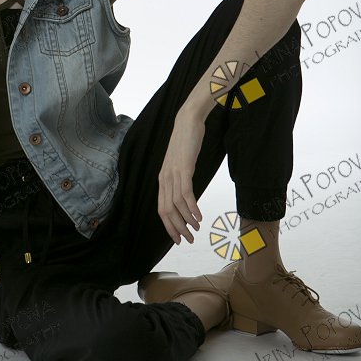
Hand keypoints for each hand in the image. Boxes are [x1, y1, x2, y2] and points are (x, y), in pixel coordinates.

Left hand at [157, 111, 204, 245]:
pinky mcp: (184, 168)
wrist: (187, 121)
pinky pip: (186, 193)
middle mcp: (165, 178)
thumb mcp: (179, 163)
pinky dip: (192, 207)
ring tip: (196, 229)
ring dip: (187, 220)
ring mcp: (173, 173)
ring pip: (176, 204)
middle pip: (167, 210)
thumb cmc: (185, 142)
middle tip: (188, 239)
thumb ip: (179, 178)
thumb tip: (185, 195)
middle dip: (177, 228)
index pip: (161, 209)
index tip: (178, 238)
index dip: (169, 226)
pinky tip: (199, 216)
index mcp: (162, 179)